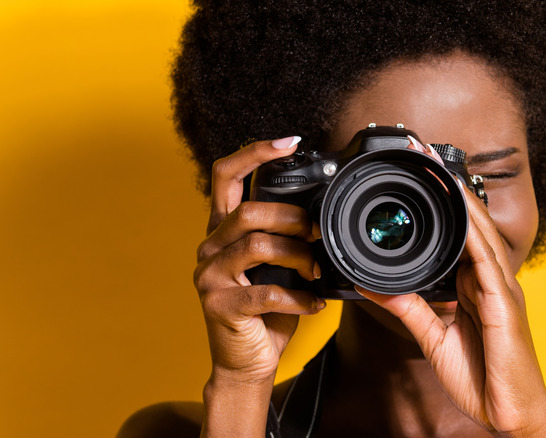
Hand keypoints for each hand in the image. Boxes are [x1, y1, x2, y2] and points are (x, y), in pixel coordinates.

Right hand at [193, 136, 324, 434]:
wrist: (248, 361)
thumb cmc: (266, 310)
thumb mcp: (277, 266)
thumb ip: (285, 237)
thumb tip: (320, 216)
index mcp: (223, 231)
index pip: (226, 177)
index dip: (254, 153)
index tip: (289, 142)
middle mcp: (209, 248)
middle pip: (248, 212)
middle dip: (291, 219)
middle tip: (316, 236)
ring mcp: (209, 277)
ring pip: (256, 245)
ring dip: (298, 256)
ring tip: (315, 272)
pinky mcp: (219, 306)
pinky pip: (265, 292)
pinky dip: (299, 297)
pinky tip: (313, 303)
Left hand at [357, 137, 545, 436]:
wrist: (509, 415)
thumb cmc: (480, 378)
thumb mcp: (433, 338)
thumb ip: (409, 308)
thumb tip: (376, 284)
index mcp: (474, 284)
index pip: (456, 230)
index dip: (439, 199)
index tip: (417, 170)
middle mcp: (489, 278)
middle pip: (468, 219)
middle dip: (446, 182)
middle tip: (420, 148)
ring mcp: (501, 287)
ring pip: (479, 230)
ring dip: (458, 194)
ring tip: (436, 163)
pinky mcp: (504, 302)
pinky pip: (486, 260)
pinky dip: (472, 230)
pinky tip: (459, 208)